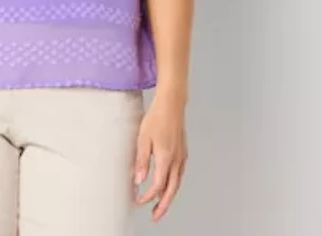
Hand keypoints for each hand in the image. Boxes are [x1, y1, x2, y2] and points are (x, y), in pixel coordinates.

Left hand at [133, 91, 187, 221]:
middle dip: (163, 206)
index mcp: (165, 159)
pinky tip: (169, 185)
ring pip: (177, 184)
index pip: (157, 186)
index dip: (147, 197)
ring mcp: (181, 157)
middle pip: (171, 191)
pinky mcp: (183, 152)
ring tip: (161, 205)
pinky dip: (174, 185)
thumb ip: (141, 161)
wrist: (171, 105)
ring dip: (169, 197)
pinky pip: (179, 175)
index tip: (138, 201)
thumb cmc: (156, 118)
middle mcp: (176, 161)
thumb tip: (138, 180)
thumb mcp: (143, 138)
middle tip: (155, 217)